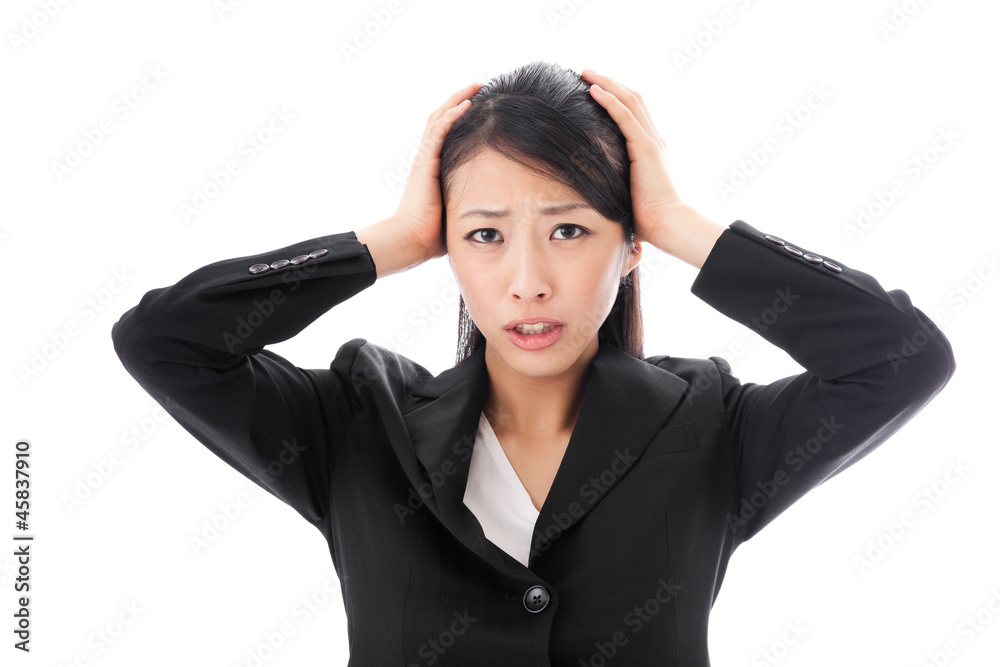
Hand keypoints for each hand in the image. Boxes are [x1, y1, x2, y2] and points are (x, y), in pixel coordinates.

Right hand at [394, 81, 481, 261]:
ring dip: (457, 99)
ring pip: (439, 118)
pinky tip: (466, 104)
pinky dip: (451, 116)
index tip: (478, 105)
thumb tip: (490, 210)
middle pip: (441, 118)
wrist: (410, 240)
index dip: (459, 117)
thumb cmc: (430, 234)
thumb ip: (466, 202)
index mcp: (432, 167)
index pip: (445, 133)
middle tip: (479, 86)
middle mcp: (426, 158)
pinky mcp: (425, 163)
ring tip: (476, 86)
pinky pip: (438, 132)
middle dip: (459, 99)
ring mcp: (424, 158)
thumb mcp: (454, 211)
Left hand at [580, 69, 683, 246]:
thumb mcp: (627, 193)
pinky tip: (593, 91)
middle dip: (609, 82)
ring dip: (606, 83)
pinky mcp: (645, 148)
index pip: (633, 112)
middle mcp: (653, 139)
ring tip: (586, 73)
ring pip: (628, 100)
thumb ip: (616, 183)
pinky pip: (624, 116)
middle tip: (586, 73)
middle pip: (632, 98)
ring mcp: (650, 141)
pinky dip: (609, 100)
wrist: (667, 224)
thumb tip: (594, 188)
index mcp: (650, 148)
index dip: (615, 95)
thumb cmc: (647, 218)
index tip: (594, 88)